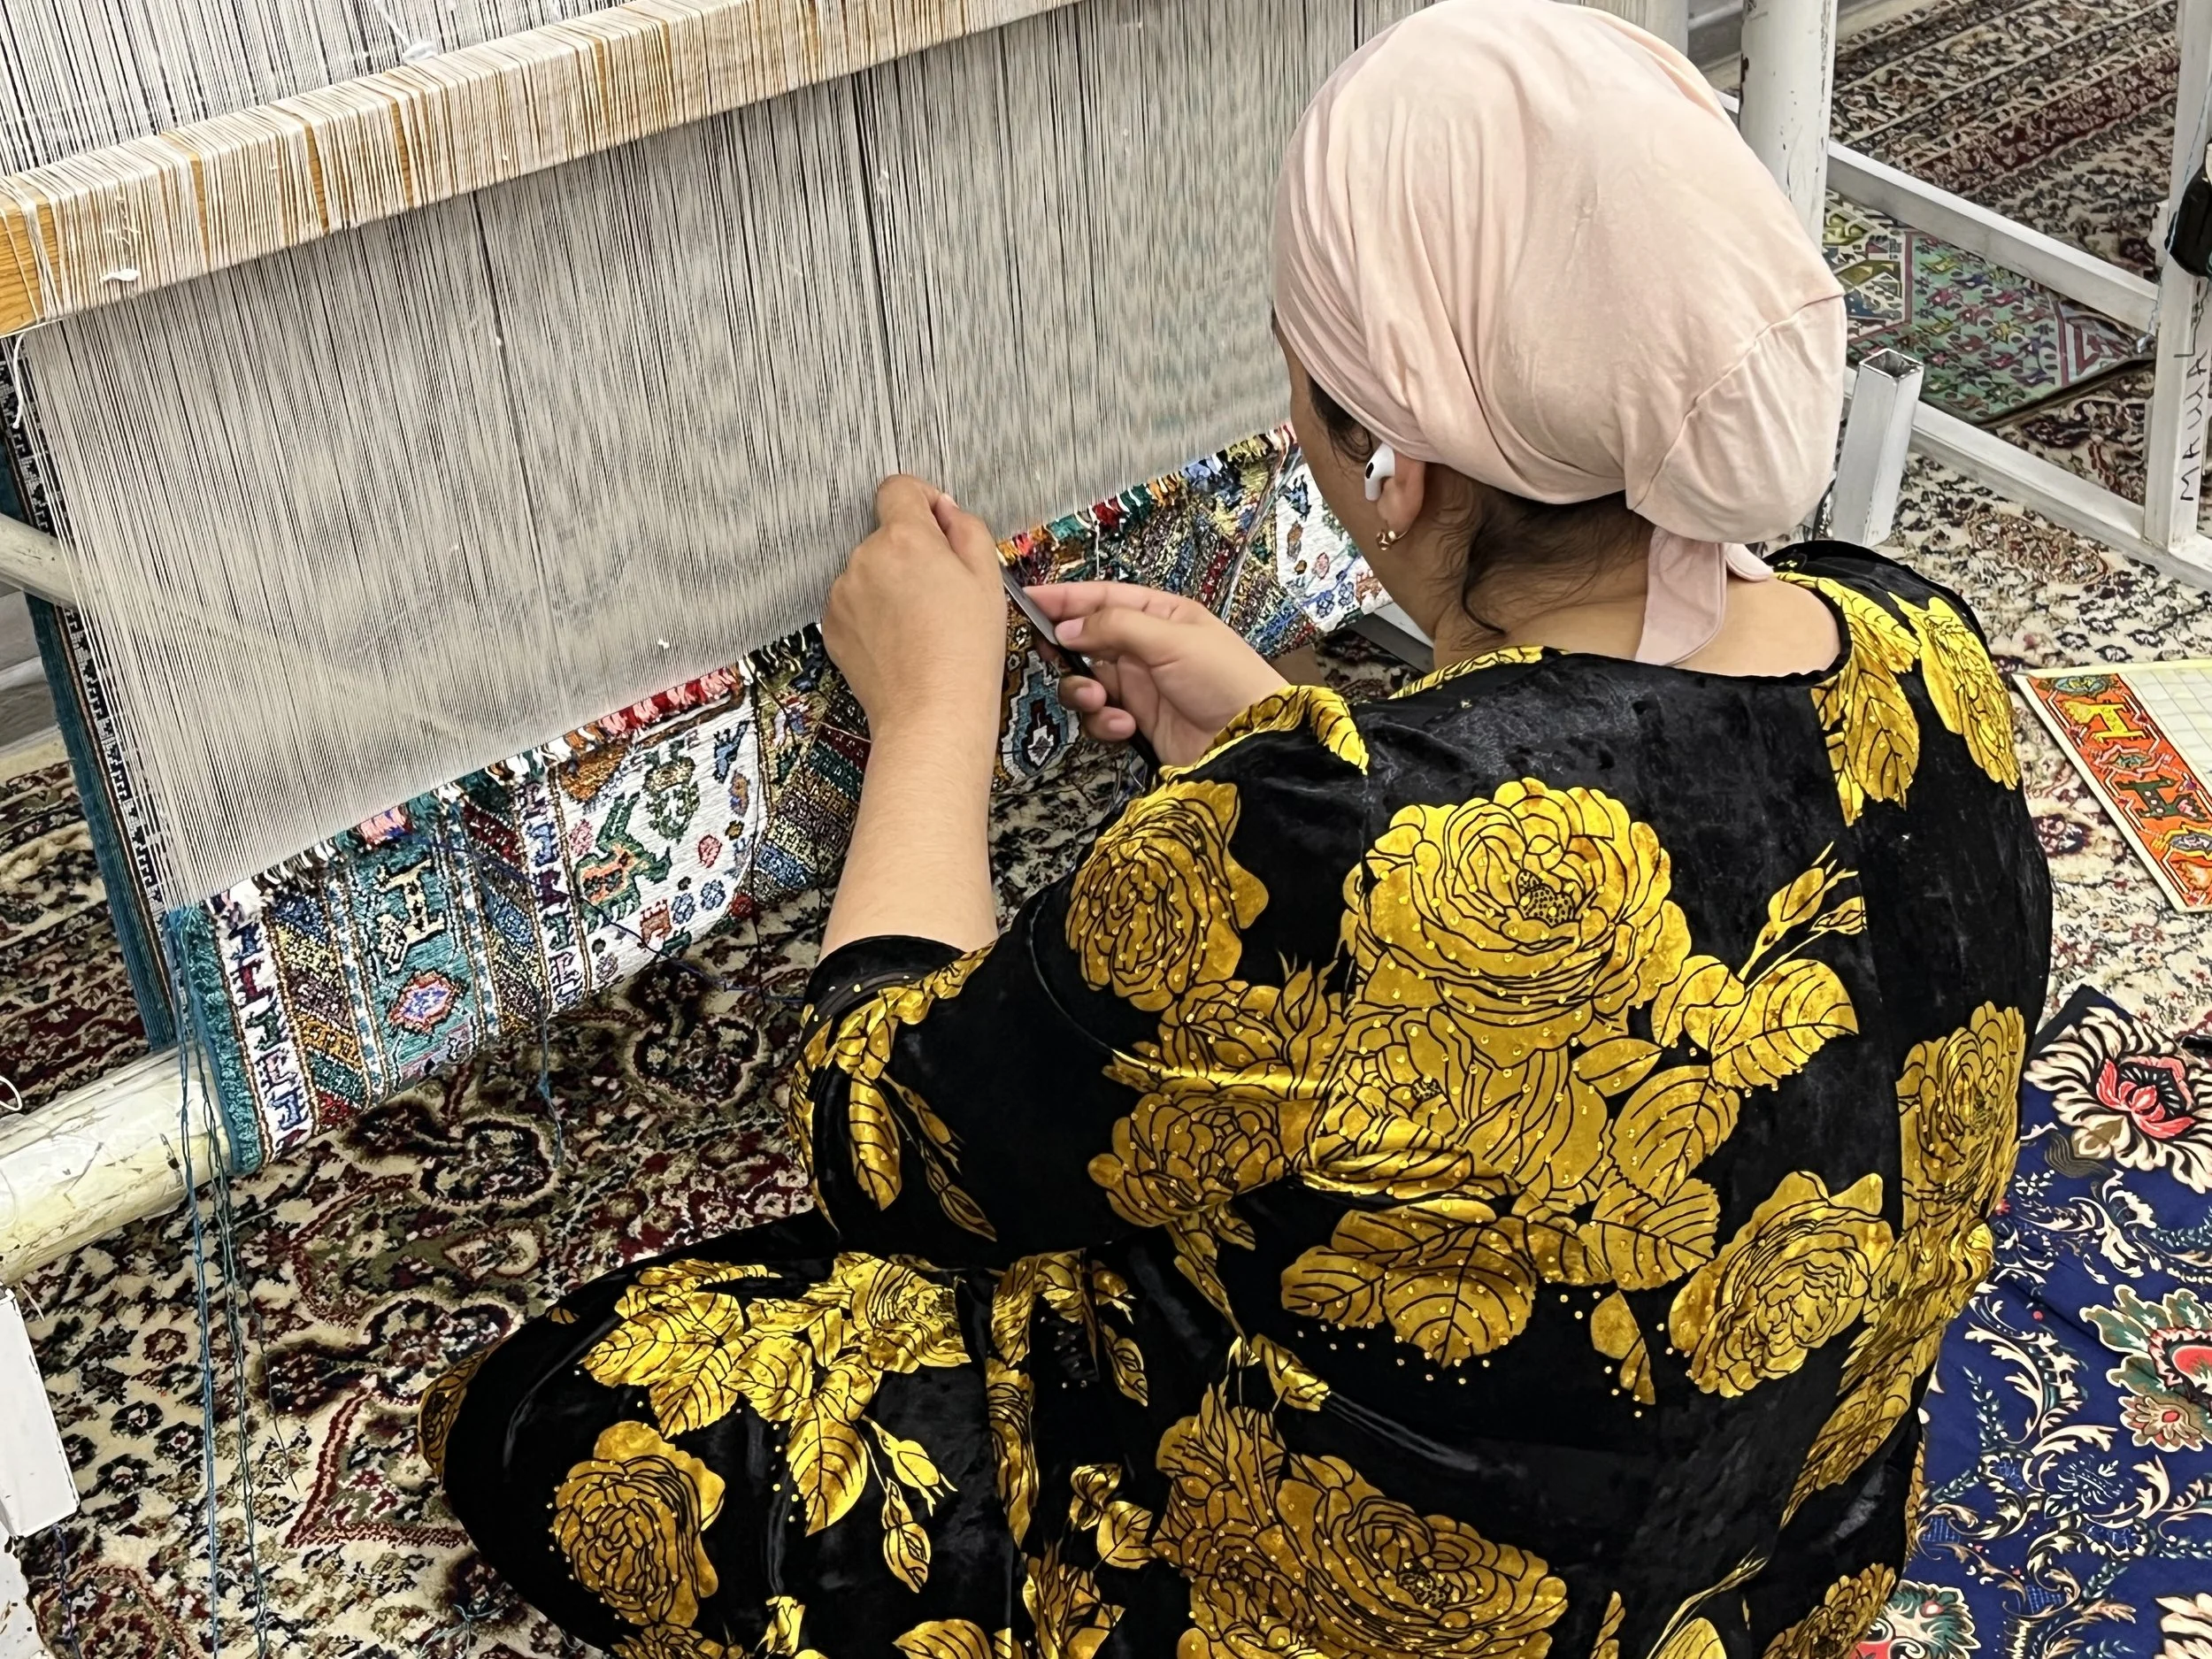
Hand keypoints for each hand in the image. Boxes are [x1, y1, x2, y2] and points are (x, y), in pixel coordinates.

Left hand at [823, 476, 1006, 741]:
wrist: (931, 711)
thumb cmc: (964, 652)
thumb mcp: (988, 577)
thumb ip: (967, 528)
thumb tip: (946, 512)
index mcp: (904, 538)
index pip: (899, 488)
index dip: (922, 501)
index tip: (937, 522)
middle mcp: (865, 558)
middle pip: (887, 535)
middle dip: (912, 553)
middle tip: (942, 592)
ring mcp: (843, 593)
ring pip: (870, 571)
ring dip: (891, 584)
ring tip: (921, 623)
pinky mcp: (832, 624)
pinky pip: (855, 603)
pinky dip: (874, 614)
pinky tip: (900, 639)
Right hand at [1026, 583, 1287, 768]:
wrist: (1252, 742)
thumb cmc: (1230, 682)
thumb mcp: (1173, 640)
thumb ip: (1115, 626)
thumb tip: (1069, 625)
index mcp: (1161, 616)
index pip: (1102, 598)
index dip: (1065, 598)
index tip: (1030, 600)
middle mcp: (1147, 648)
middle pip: (1087, 640)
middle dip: (1069, 651)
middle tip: (1056, 656)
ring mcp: (1141, 686)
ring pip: (1088, 681)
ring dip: (1085, 691)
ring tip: (1100, 699)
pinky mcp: (1138, 721)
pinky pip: (1101, 716)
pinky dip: (1104, 721)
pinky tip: (1124, 725)